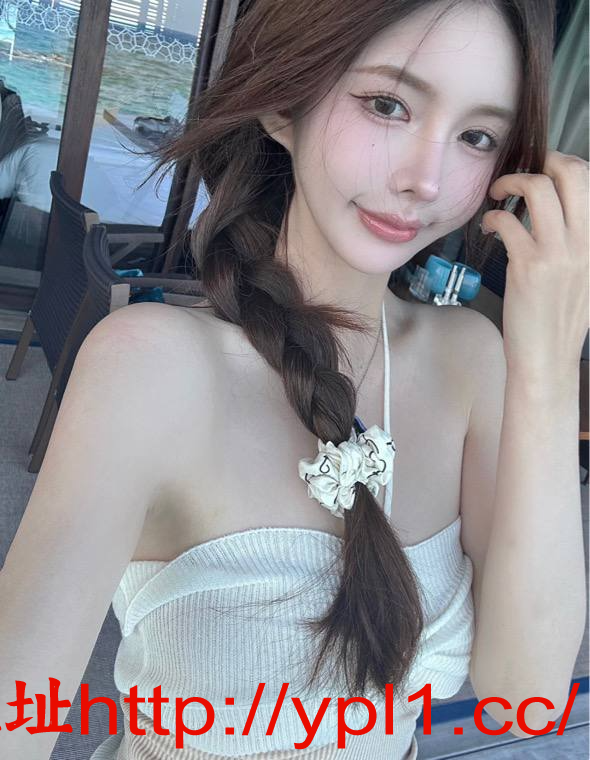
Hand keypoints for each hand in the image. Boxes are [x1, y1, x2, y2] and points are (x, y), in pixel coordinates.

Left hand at [482, 149, 588, 384]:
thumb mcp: (586, 276)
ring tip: (498, 193)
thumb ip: (582, 243)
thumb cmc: (561, 321)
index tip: (549, 171)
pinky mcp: (527, 265)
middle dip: (544, 161)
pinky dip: (493, 216)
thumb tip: (566, 214)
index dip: (568, 166)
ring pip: (538, 189)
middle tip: (523, 171)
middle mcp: (585, 241)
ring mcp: (557, 252)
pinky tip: (489, 226)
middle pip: (571, 174)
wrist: (548, 358)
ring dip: (511, 182)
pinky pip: (508, 221)